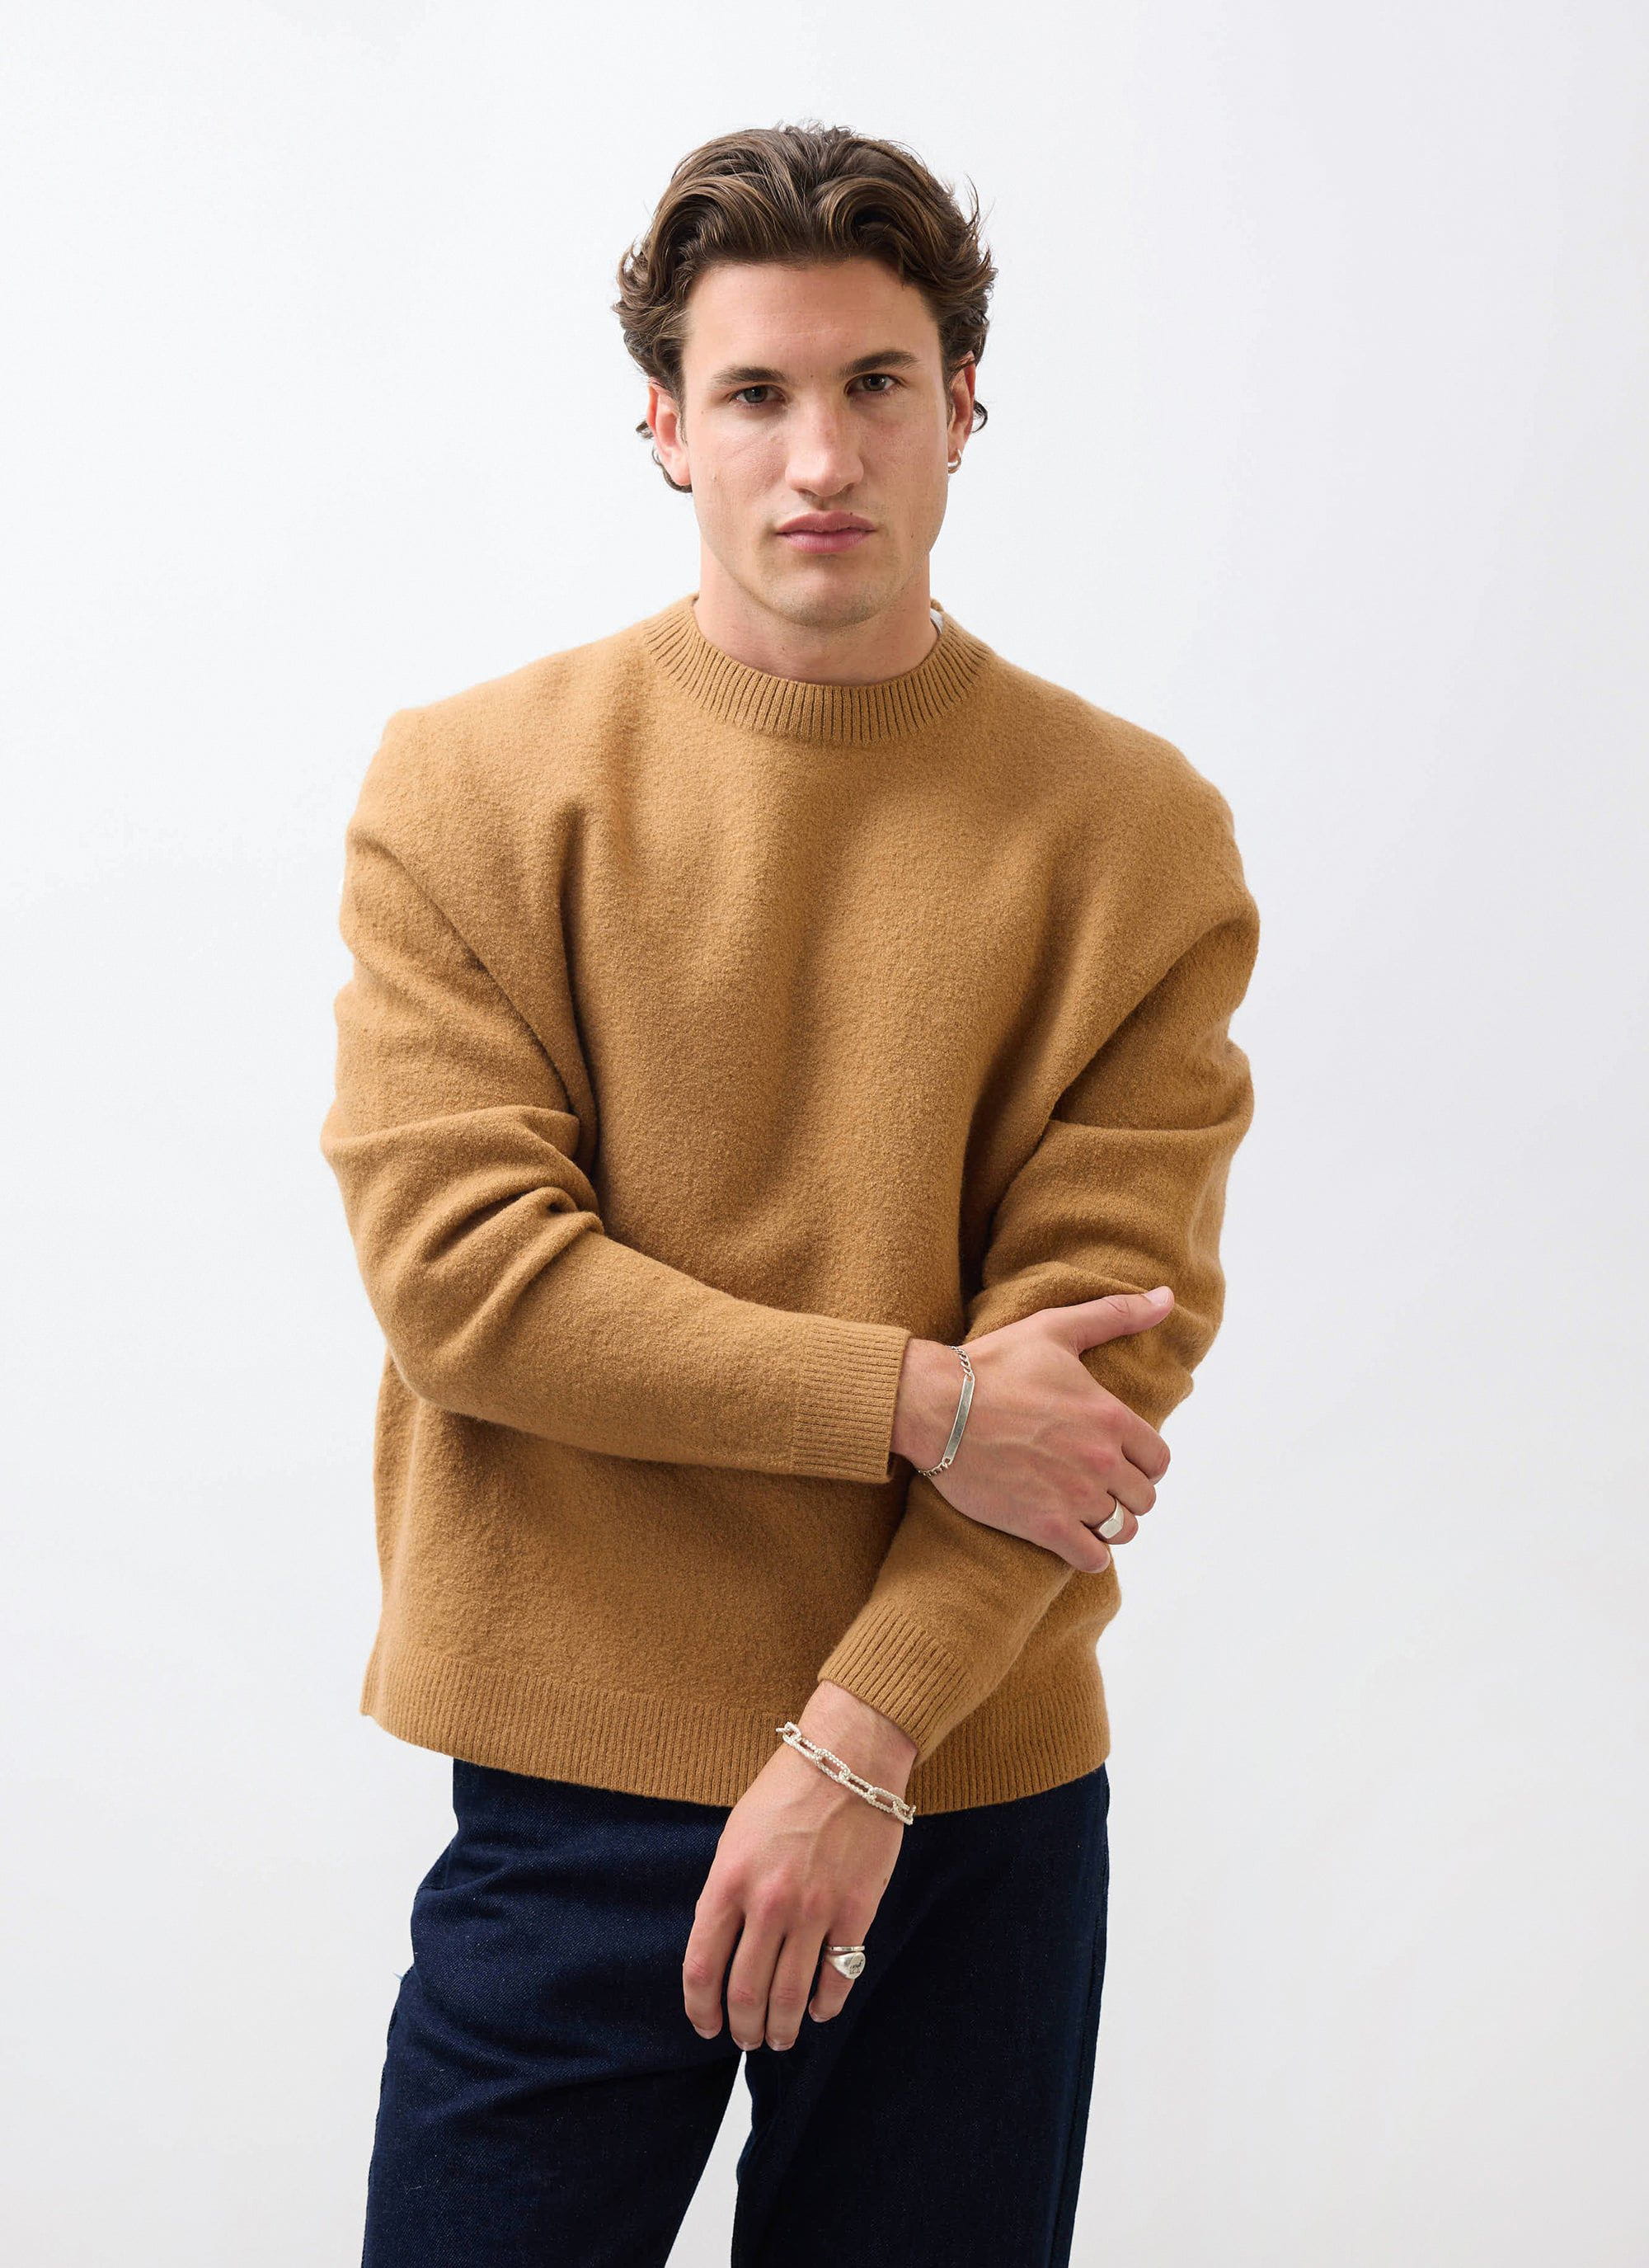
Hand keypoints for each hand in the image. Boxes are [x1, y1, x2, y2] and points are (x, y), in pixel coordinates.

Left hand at [681, 1682, 915, 2050]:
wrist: (848, 1759)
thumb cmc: (786, 1791)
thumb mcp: (735, 1837)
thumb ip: (725, 1894)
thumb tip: (721, 1951)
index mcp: (728, 1881)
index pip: (702, 1968)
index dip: (700, 2009)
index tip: (705, 2025)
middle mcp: (768, 1902)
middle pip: (746, 1992)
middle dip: (743, 2027)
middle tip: (746, 2038)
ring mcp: (814, 1909)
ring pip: (790, 1995)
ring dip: (782, 2028)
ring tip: (779, 2038)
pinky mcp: (855, 1910)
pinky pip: (838, 1975)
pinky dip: (826, 2004)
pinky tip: (819, 2010)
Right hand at [891, 1289, 1175, 1571]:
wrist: (934, 1406)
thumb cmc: (992, 1364)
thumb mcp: (1055, 1329)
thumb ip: (1116, 1314)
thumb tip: (1166, 1297)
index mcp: (1110, 1416)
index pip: (1159, 1459)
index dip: (1143, 1461)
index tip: (1120, 1459)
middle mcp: (1100, 1460)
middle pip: (1144, 1498)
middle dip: (1126, 1493)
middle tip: (1099, 1485)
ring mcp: (1074, 1496)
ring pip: (1123, 1530)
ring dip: (1110, 1524)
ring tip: (1088, 1512)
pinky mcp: (1044, 1525)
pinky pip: (1093, 1558)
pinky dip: (1090, 1554)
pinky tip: (1074, 1538)